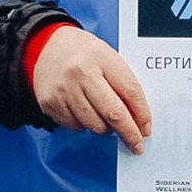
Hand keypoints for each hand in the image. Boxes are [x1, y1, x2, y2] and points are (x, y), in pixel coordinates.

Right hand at [30, 26, 150, 151]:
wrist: (45, 47)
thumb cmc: (82, 53)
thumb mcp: (107, 58)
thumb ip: (123, 84)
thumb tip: (138, 117)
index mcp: (101, 57)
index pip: (130, 91)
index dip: (142, 114)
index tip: (146, 128)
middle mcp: (81, 74)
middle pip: (113, 113)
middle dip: (129, 133)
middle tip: (136, 144)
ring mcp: (64, 90)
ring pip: (95, 125)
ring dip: (106, 128)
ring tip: (104, 117)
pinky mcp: (51, 104)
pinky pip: (76, 126)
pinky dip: (84, 125)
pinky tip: (84, 111)